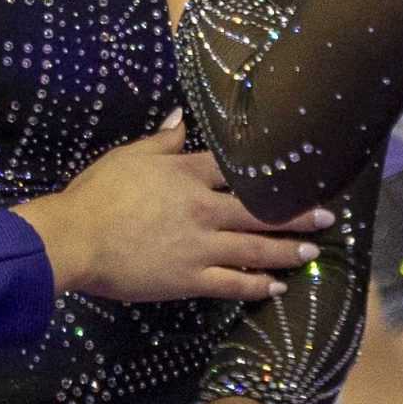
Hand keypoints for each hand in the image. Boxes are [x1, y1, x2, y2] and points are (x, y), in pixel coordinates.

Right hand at [13, 121, 331, 302]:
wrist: (75, 238)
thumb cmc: (97, 193)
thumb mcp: (128, 156)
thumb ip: (161, 140)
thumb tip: (181, 117)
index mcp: (187, 173)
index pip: (237, 168)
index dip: (270, 170)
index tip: (298, 170)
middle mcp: (203, 207)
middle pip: (260, 209)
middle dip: (297, 213)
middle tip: (327, 217)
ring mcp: (200, 245)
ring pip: (255, 248)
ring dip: (287, 249)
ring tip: (313, 251)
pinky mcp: (190, 278)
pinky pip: (233, 283)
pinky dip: (257, 285)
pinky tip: (278, 286)